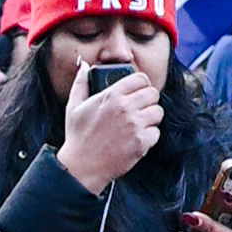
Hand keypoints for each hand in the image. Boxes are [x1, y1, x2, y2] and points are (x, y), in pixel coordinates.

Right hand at [57, 60, 163, 195]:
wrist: (82, 167)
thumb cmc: (78, 137)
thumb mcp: (73, 106)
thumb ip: (81, 82)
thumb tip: (83, 65)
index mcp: (111, 95)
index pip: (140, 79)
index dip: (142, 84)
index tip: (139, 90)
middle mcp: (125, 108)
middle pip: (153, 94)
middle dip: (148, 100)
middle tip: (140, 108)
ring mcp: (135, 125)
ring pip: (158, 112)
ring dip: (151, 118)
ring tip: (139, 124)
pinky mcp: (141, 142)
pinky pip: (156, 133)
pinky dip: (149, 136)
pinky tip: (136, 139)